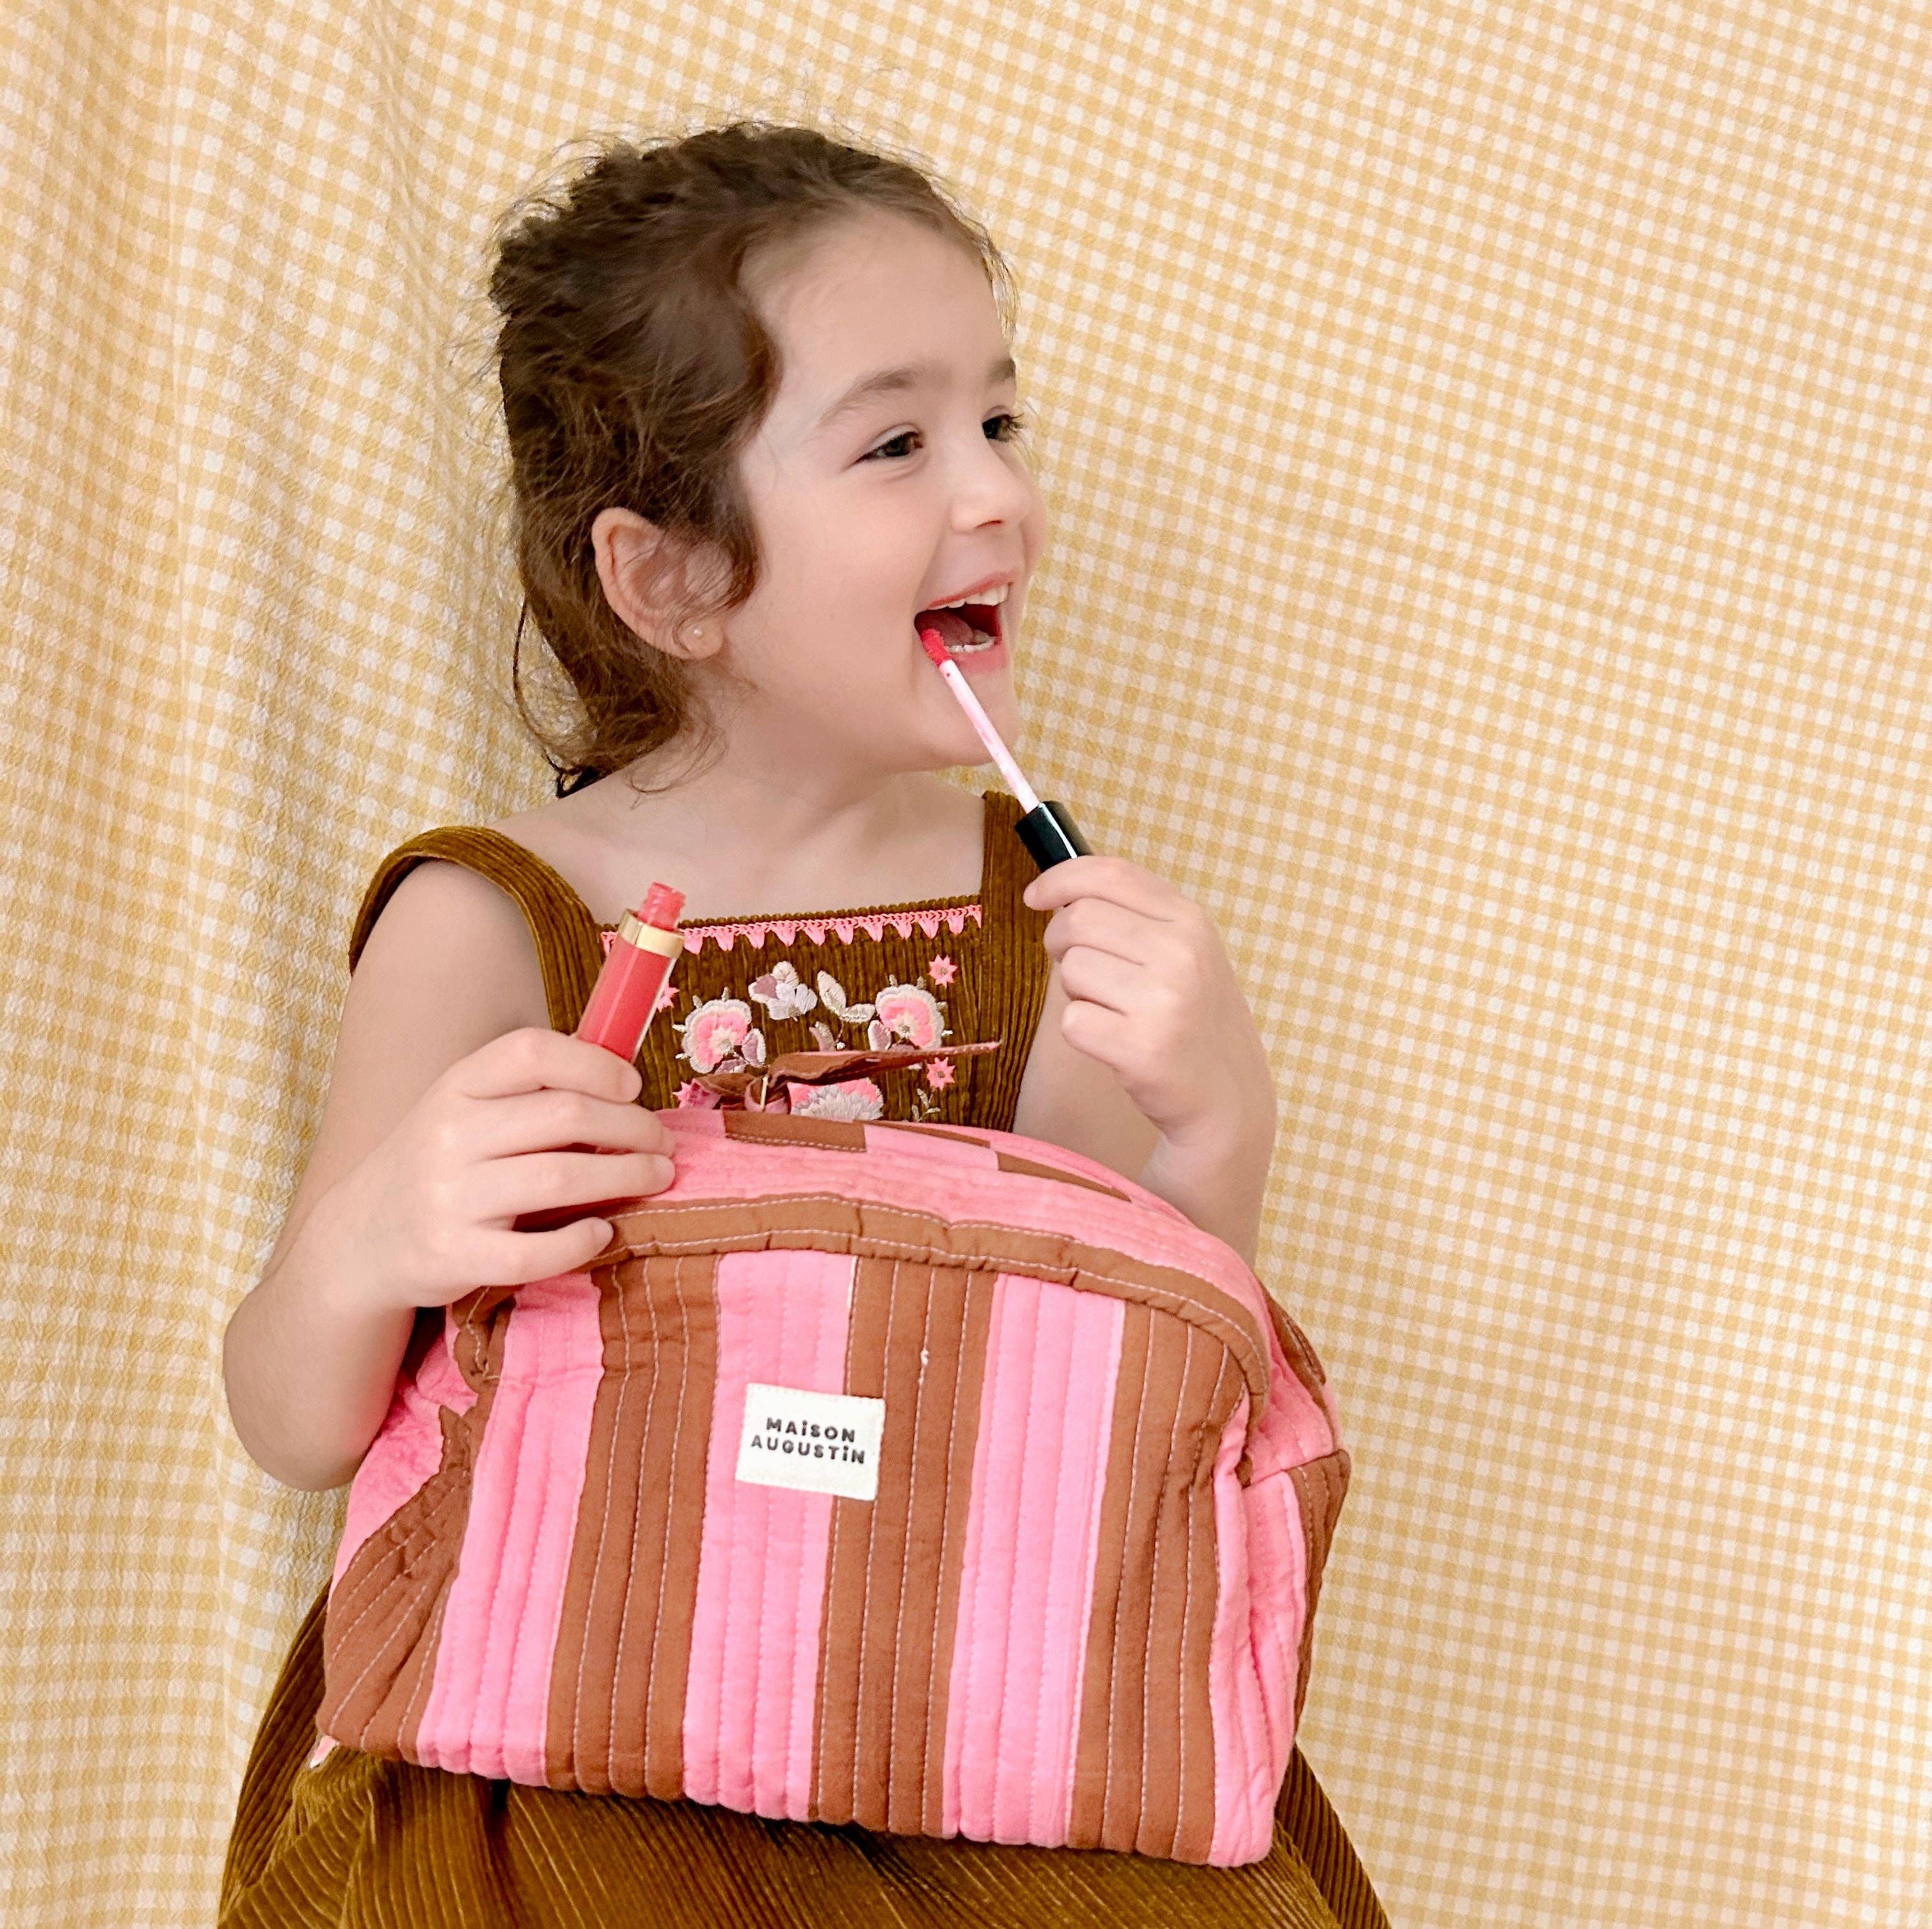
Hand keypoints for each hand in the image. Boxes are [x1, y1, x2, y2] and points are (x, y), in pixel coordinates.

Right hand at [328, 1027, 675, 1312]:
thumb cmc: (439, 1165)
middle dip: (633, 1126)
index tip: (633, 1086)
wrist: (360, 1240)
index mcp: (456, 1086)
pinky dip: (580, 1241)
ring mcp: (449, 1197)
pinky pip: (534, 1251)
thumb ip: (528, 1095)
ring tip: (659, 1176)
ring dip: (628, 1175)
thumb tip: (625, 1083)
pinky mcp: (453, 1255)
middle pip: (565, 1115)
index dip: (594, 1064)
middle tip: (663, 1141)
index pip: (531, 1052)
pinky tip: (604, 1232)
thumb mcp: (464, 1111)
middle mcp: (448, 1135)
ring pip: (561, 1177)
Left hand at [1021, 856, 1274, 1150]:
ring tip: (1114, 1012)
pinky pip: (1072, 1020)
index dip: (1060, 879)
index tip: (1034, 897)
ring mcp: (1163, 1000)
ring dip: (1076, 993)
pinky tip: (1115, 1042)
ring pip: (1070, 970)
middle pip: (1078, 920)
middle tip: (1082, 973)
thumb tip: (1057, 896)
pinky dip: (1082, 1032)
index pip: (1110, 873)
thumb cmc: (1192, 1017)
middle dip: (1060, 944)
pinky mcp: (1141, 1047)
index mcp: (1190, 920)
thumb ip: (1133, 916)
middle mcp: (1180, 953)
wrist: (1228, 1095)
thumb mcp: (1185, 952)